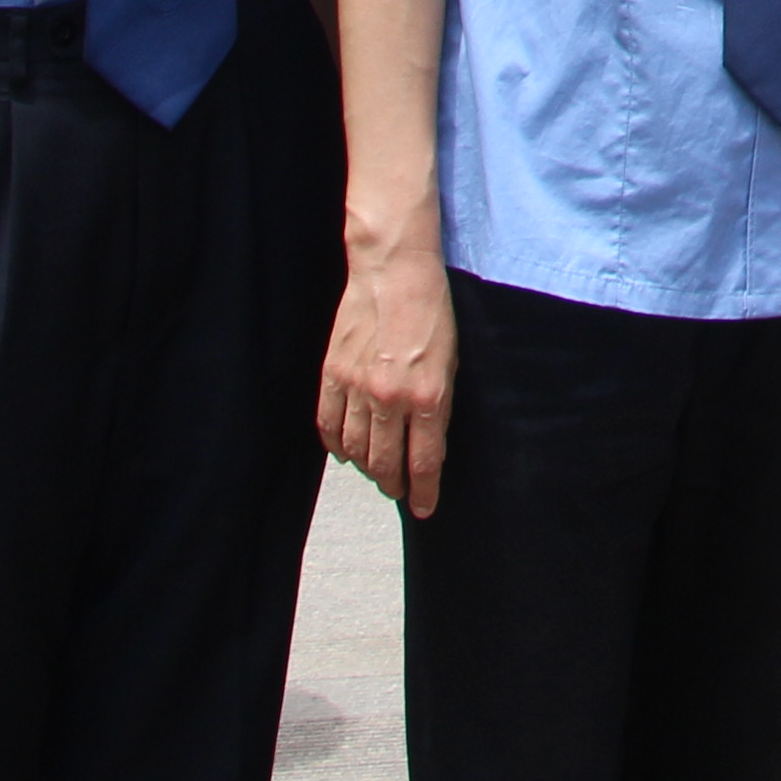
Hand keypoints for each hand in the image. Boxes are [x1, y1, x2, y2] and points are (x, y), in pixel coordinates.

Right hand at [320, 239, 461, 512]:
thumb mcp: (451, 363)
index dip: (423, 492)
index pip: (422, 462)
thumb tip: (430, 447)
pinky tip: (347, 451)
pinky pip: (329, 426)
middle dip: (394, 484)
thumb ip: (439, 409)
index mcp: (427, 396)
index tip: (424, 508)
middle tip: (399, 491)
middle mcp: (390, 398)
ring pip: (356, 450)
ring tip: (377, 472)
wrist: (394, 272)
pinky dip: (337, 446)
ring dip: (367, 468)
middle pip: (385, 463)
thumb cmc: (431, 312)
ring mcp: (356, 387)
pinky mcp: (332, 374)